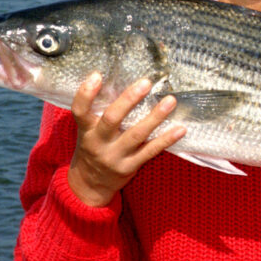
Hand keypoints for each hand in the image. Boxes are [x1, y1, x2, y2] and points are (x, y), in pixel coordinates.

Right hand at [67, 72, 185, 206]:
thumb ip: (100, 111)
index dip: (86, 93)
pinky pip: (150, 151)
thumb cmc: (93, 147)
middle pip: (111, 119)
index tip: (97, 75)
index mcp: (86, 130)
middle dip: (128, 100)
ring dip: (155, 117)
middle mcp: (98, 143)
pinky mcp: (129, 167)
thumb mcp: (89, 130)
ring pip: (136, 135)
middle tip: (146, 83)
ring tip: (170, 101)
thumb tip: (124, 80)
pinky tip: (180, 129)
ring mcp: (114, 156)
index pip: (79, 110)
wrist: (89, 185)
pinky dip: (166, 139)